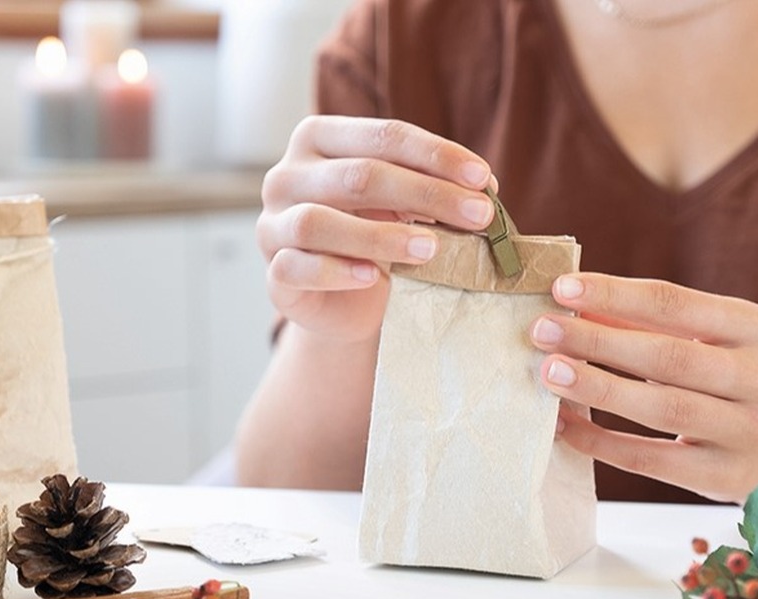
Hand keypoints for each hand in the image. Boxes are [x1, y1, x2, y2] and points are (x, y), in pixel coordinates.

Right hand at [257, 115, 494, 341]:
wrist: (344, 304)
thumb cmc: (376, 239)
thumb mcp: (403, 206)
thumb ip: (430, 191)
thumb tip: (485, 189)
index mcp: (319, 139)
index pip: (383, 135)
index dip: (436, 155)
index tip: (484, 178)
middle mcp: (286, 175)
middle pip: (357, 176)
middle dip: (426, 194)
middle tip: (478, 215)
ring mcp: (272, 225)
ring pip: (318, 221)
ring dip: (381, 235)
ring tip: (432, 248)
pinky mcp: (273, 274)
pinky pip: (296, 268)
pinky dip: (337, 272)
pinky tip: (374, 277)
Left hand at [530, 272, 757, 502]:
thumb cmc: (723, 379)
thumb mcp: (701, 340)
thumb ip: (642, 323)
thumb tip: (569, 305)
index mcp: (756, 328)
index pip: (676, 303)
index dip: (615, 295)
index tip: (562, 288)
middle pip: (669, 357)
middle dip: (598, 342)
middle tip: (543, 330)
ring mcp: (748, 432)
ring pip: (664, 409)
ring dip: (599, 389)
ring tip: (549, 373)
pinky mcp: (724, 476)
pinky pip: (652, 460)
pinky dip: (602, 442)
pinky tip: (564, 424)